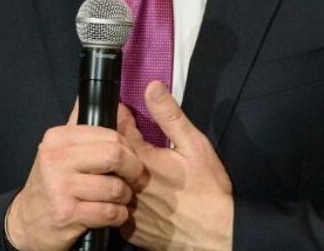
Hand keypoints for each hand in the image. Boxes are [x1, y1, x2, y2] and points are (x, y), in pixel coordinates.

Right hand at [6, 101, 143, 250]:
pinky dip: (119, 215)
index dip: (129, 148)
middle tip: (135, 178)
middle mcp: (57, 158)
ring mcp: (61, 187)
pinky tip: (115, 214)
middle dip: (133, 169)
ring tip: (122, 198)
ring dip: (126, 196)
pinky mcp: (67, 214)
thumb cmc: (51, 182)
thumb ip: (82, 124)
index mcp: (59, 138)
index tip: (132, 158)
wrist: (26, 222)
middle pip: (114, 155)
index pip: (109, 135)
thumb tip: (113, 102)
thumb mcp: (59, 148)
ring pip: (115, 187)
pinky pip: (108, 213)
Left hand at [118, 81, 233, 250]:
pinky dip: (120, 194)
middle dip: (113, 141)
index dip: (119, 116)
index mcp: (141, 160)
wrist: (216, 239)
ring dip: (113, 168)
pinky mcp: (128, 229)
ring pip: (109, 180)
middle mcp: (127, 184)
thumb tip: (151, 87)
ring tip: (124, 161)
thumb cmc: (208, 191)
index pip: (116, 128)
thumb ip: (169, 116)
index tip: (124, 110)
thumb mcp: (194, 145)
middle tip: (123, 133)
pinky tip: (133, 190)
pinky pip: (115, 205)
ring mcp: (126, 208)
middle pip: (108, 154)